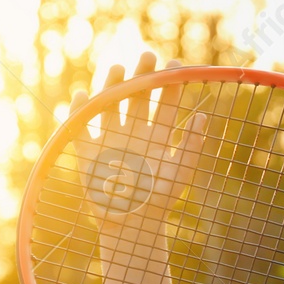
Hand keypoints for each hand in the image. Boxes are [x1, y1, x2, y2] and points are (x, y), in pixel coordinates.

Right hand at [70, 52, 207, 224]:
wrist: (131, 227)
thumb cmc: (159, 202)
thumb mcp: (181, 174)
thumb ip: (193, 146)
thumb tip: (204, 116)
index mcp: (157, 137)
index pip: (165, 104)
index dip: (170, 84)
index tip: (177, 64)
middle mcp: (133, 134)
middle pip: (137, 98)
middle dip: (142, 77)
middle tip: (148, 56)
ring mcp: (109, 141)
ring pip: (110, 105)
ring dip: (112, 86)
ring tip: (118, 67)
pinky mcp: (87, 152)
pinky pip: (81, 127)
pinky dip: (80, 110)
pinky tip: (84, 95)